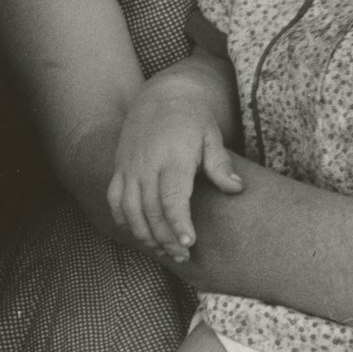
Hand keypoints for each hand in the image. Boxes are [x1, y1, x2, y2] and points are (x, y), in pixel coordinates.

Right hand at [108, 103, 241, 260]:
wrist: (161, 95)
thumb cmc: (191, 118)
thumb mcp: (211, 135)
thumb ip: (220, 164)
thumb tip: (236, 188)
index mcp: (172, 157)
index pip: (172, 198)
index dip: (179, 224)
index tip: (189, 243)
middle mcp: (146, 164)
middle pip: (151, 211)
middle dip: (166, 238)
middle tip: (183, 256)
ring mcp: (129, 167)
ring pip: (130, 210)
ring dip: (145, 234)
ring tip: (163, 250)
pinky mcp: (120, 168)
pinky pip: (115, 200)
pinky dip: (124, 220)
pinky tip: (140, 233)